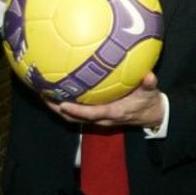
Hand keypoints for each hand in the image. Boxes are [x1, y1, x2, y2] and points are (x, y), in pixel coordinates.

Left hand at [50, 72, 165, 128]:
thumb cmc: (148, 102)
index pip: (92, 113)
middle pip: (75, 118)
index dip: (77, 111)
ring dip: (58, 108)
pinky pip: (78, 112)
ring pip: (73, 117)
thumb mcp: (151, 93)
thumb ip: (149, 84)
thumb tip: (149, 75)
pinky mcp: (96, 116)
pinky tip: (59, 92)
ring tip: (44, 94)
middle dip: (58, 109)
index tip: (63, 104)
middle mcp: (103, 118)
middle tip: (44, 96)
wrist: (150, 115)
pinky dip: (66, 105)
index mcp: (114, 113)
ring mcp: (98, 118)